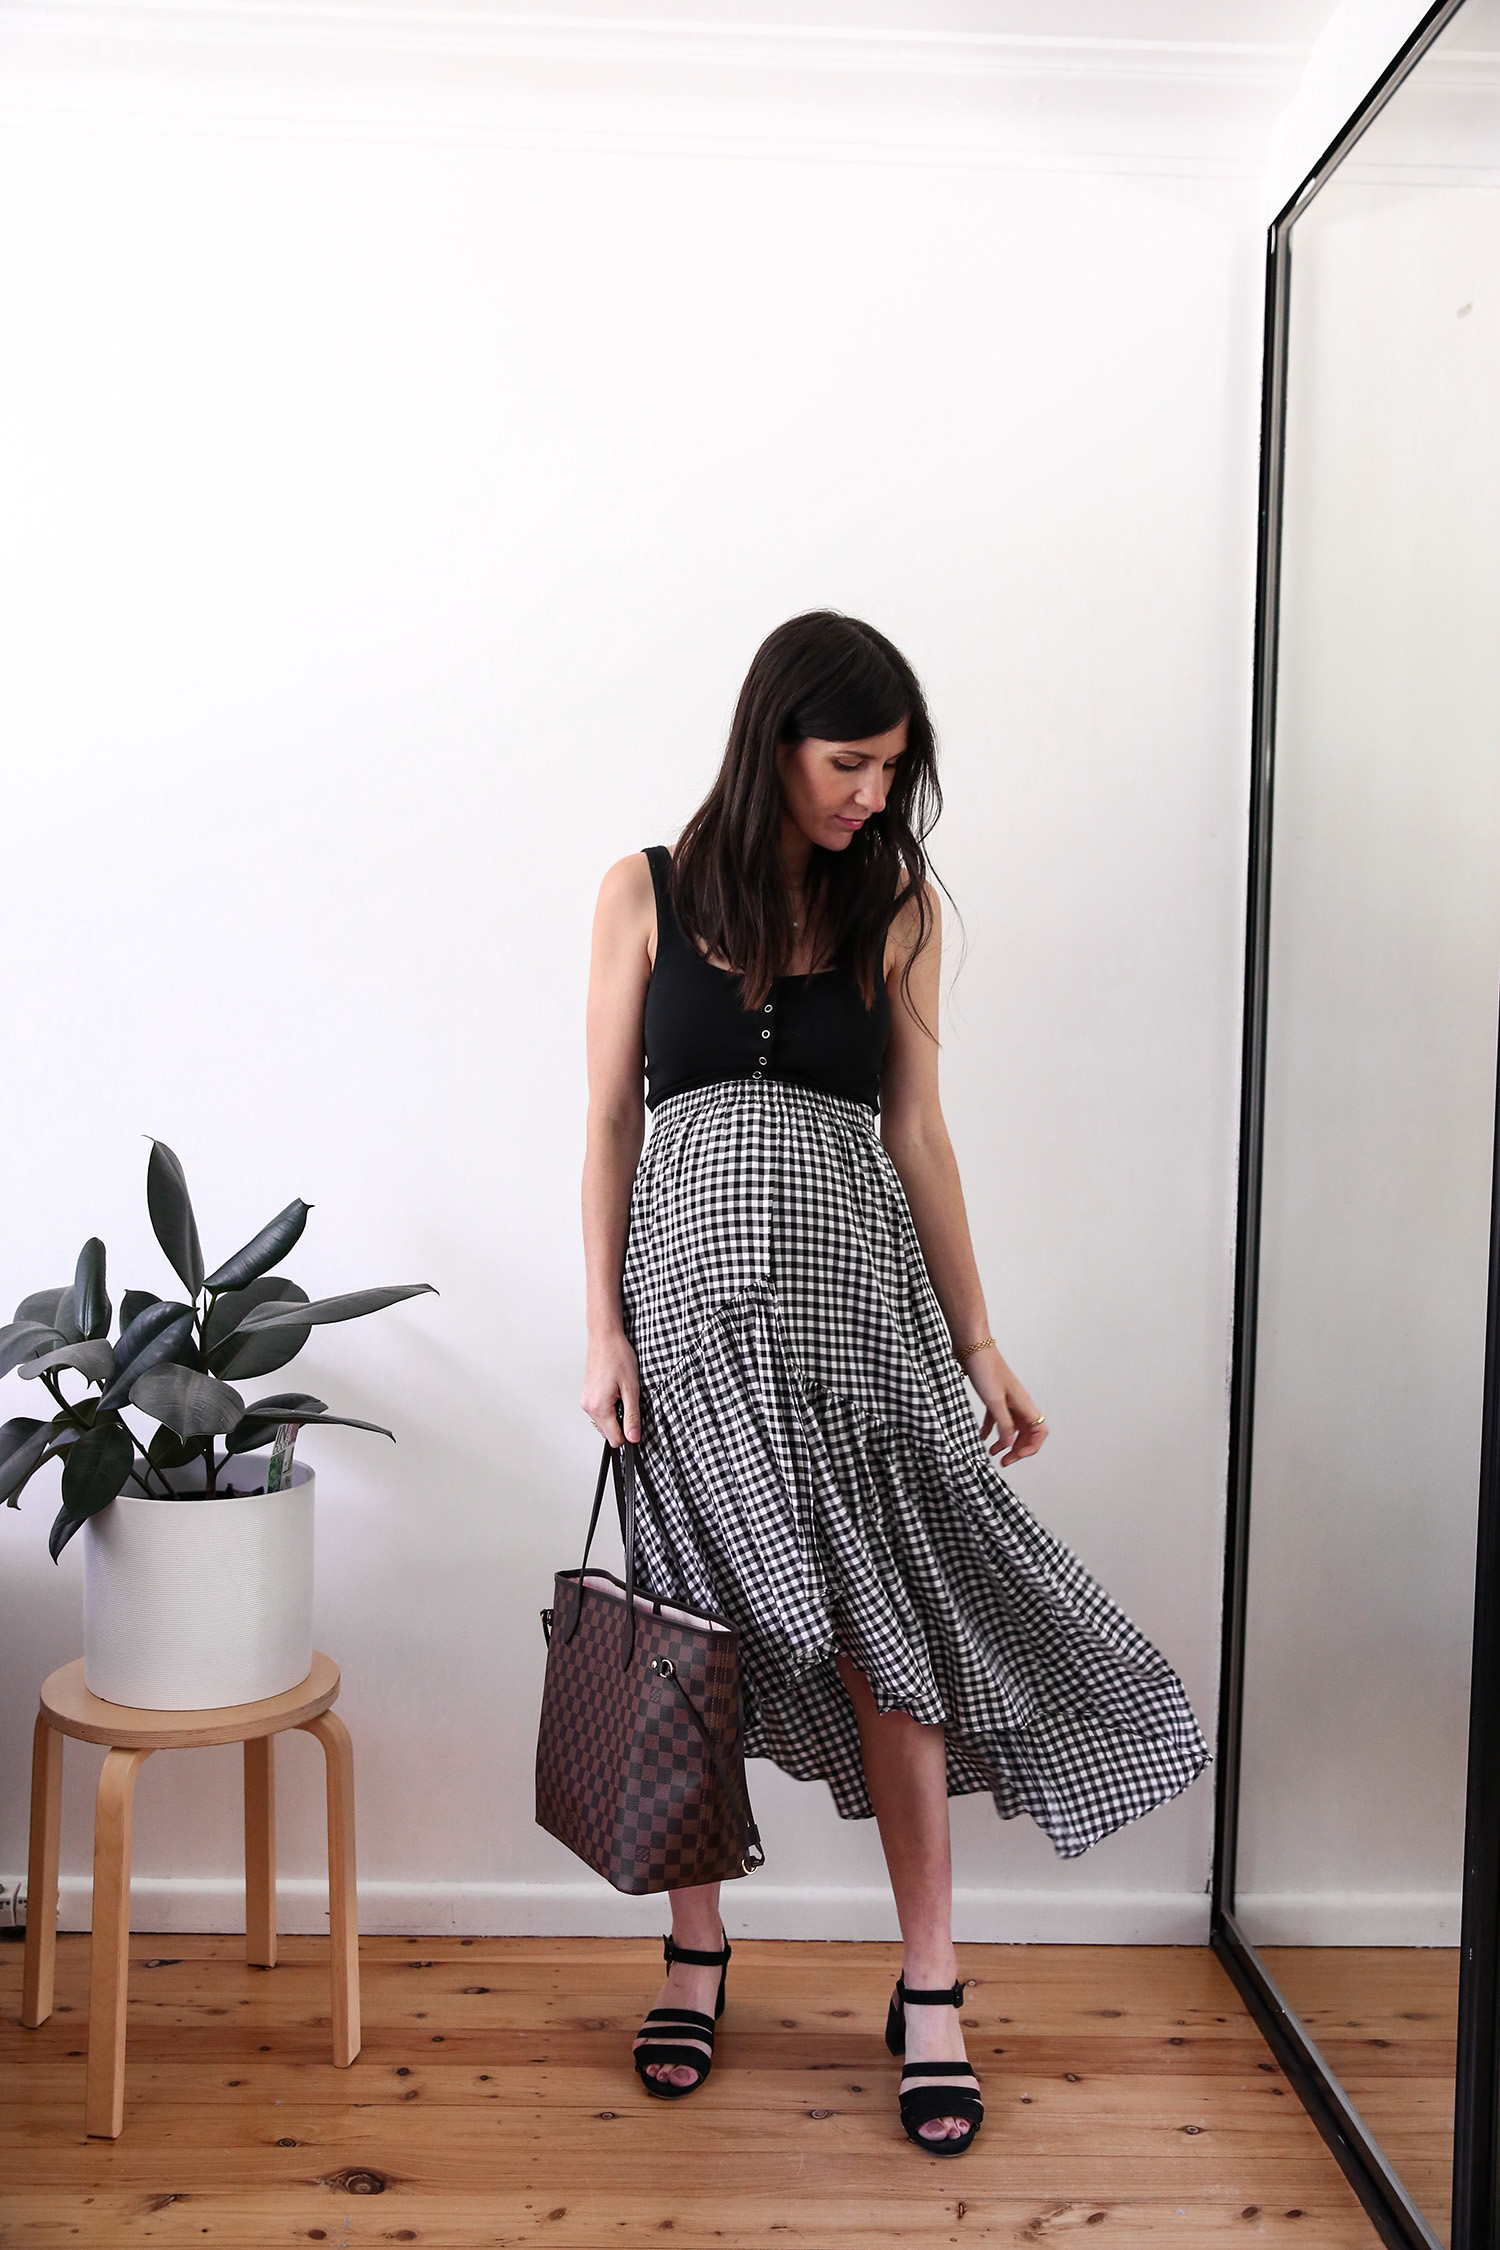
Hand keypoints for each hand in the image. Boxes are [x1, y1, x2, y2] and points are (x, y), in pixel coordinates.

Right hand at [581, 1329, 640, 1446]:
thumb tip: (633, 1437)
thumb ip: (632, 1416)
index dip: (629, 1434)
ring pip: (604, 1422)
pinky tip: (616, 1391)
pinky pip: (600, 1411)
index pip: (615, 1440)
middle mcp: (589, 1406)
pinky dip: (610, 1407)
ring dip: (616, 1415)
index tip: (637, 1423)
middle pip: (608, 1433)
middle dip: (622, 1424)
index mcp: (599, 1407)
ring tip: (623, 1394)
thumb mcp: (631, 1388)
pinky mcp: (587, 1395)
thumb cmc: (617, 1357)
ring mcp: (586, 1401)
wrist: (605, 1338)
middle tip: (630, 1402)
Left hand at [965, 1348, 1047, 1465]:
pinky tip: (981, 1438)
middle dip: (1018, 1449)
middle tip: (1004, 1461)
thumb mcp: (993, 1401)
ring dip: (1005, 1442)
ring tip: (992, 1454)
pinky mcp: (993, 1396)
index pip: (1040, 1431)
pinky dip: (991, 1431)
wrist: (972, 1345)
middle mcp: (1019, 1403)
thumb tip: (1010, 1445)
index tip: (1015, 1455)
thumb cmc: (985, 1369)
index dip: (1031, 1447)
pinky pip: (997, 1419)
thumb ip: (1003, 1424)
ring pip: (1011, 1427)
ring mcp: (1006, 1400)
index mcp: (1024, 1403)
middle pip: (1027, 1432)